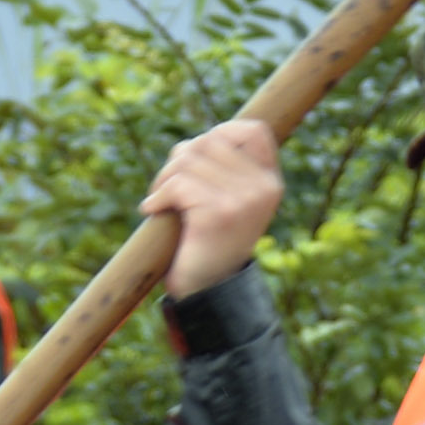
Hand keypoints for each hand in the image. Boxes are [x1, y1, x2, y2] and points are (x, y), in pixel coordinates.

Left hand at [144, 117, 284, 298]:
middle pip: (209, 141)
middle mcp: (263, 188)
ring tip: (159, 200)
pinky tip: (153, 210)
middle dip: (179, 159)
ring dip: (164, 178)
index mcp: (270, 183)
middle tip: (166, 186)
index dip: (218, 134)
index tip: (195, 158)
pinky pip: (179, 185)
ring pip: (189, 160)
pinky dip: (158, 196)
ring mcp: (244, 200)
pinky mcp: (219, 213)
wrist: (207, 293)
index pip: (251, 131)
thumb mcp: (228, 204)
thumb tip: (198, 140)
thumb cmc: (209, 245)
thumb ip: (224, 171)